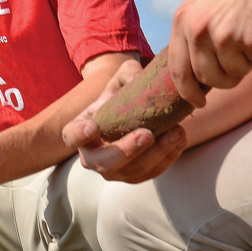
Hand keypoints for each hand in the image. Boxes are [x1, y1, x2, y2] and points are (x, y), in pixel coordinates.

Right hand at [61, 58, 187, 182]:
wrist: (132, 113)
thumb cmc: (119, 95)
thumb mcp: (120, 79)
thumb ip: (128, 74)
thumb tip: (138, 77)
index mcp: (79, 131)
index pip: (71, 137)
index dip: (79, 135)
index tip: (93, 126)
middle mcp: (92, 157)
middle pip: (105, 163)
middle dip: (127, 150)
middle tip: (147, 134)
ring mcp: (114, 171)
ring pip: (134, 171)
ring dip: (157, 154)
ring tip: (177, 132)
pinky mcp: (135, 176)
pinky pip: (151, 173)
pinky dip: (168, 157)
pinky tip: (180, 138)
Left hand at [167, 0, 251, 104]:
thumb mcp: (203, 3)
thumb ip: (194, 34)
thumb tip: (193, 74)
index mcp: (182, 20)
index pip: (177, 70)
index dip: (187, 92)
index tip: (197, 102)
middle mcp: (198, 29)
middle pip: (208, 78)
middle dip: (225, 75)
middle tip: (240, 53)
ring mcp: (225, 36)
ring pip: (234, 75)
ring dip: (247, 61)